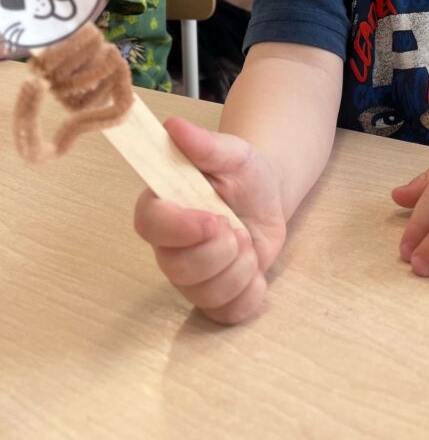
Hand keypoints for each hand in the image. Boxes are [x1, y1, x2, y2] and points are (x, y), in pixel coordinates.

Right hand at [134, 117, 285, 323]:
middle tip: (238, 228)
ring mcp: (190, 277)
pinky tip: (256, 270)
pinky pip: (227, 314)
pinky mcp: (215, 298)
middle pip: (179, 269)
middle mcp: (169, 247)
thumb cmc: (242, 172)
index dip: (180, 228)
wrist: (267, 196)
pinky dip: (250, 295)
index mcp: (163, 207)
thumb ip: (204, 144)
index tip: (214, 218)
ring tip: (248, 242)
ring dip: (240, 268)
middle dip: (220, 251)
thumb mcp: (232, 152)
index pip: (150, 225)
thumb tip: (173, 125)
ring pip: (205, 294)